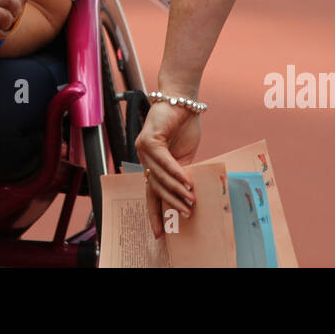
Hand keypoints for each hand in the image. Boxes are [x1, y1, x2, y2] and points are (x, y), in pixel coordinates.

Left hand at [135, 101, 201, 237]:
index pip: (151, 194)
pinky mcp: (148, 139)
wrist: (182, 100)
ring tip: (191, 201)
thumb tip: (188, 197)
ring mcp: (143, 149)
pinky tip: (186, 182)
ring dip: (176, 190)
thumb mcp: (185, 156)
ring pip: (159, 177)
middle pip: (155, 188)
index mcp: (152, 165)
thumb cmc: (184, 125)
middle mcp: (143, 159)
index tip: (160, 233)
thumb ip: (183, 174)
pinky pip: (163, 161)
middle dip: (171, 204)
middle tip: (186, 216)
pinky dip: (175, 172)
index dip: (155, 213)